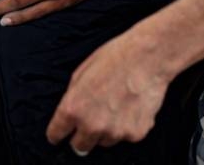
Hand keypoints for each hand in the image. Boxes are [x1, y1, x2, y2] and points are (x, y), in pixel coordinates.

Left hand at [46, 27, 170, 154]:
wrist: (147, 57)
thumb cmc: (115, 58)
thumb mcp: (81, 73)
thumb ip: (72, 98)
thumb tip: (69, 114)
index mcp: (74, 108)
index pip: (56, 134)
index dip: (57, 133)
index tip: (59, 134)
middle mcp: (92, 125)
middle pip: (80, 147)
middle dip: (82, 135)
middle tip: (91, 119)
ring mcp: (115, 132)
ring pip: (104, 141)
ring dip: (106, 130)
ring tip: (116, 105)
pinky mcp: (135, 134)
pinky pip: (125, 136)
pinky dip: (127, 126)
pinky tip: (130, 106)